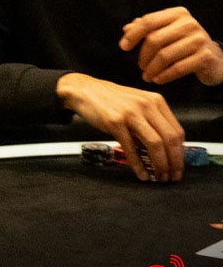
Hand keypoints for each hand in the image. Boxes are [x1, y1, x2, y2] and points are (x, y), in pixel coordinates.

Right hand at [56, 73, 184, 181]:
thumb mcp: (137, 105)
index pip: (178, 131)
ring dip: (160, 165)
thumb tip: (162, 150)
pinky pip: (131, 148)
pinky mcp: (114, 121)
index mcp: (156, 101)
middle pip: (170, 139)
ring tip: (160, 176)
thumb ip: (151, 122)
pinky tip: (141, 173)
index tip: (178, 166)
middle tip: (172, 176)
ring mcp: (131, 113)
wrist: (84, 90)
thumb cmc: (110, 100)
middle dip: (174, 162)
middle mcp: (147, 105)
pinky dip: (138, 164)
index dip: (180, 153)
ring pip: (155, 144)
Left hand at [120, 7, 222, 85]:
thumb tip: (126, 29)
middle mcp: (189, 23)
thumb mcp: (167, 32)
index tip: (123, 47)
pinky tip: (158, 79)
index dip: (133, 35)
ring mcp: (199, 39)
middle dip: (143, 56)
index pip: (148, 21)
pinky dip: (164, 76)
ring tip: (147, 76)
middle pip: (154, 39)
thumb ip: (147, 28)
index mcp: (177, 14)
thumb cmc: (184, 44)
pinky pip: (178, 68)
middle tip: (140, 66)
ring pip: (164, 55)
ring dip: (152, 69)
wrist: (214, 58)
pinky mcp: (205, 56)